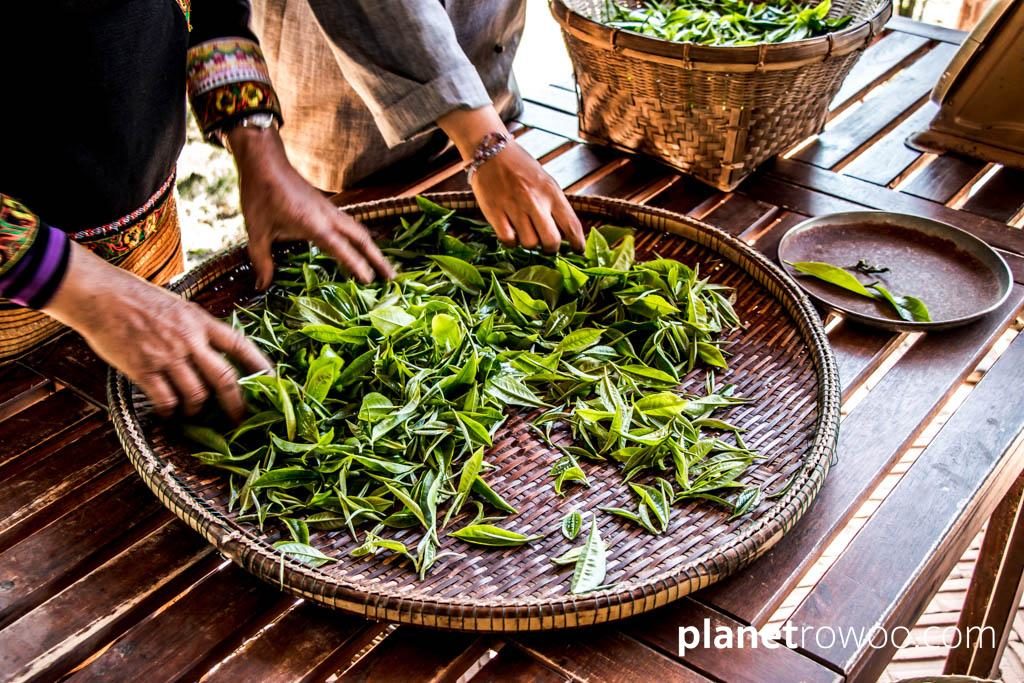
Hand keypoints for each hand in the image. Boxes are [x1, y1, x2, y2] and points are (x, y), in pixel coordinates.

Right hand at [44, 244, 271, 419]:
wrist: (101, 295)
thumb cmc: (137, 297)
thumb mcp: (178, 305)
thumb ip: (197, 327)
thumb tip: (214, 348)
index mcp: (201, 321)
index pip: (241, 345)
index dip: (260, 365)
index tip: (274, 382)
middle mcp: (190, 340)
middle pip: (225, 379)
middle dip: (237, 404)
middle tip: (240, 418)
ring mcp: (168, 356)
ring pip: (197, 395)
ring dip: (199, 409)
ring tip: (194, 412)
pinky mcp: (144, 370)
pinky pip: (166, 400)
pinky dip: (171, 411)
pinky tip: (169, 412)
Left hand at [228, 127, 394, 288]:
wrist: (264, 161)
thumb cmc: (260, 194)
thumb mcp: (256, 231)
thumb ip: (262, 261)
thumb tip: (261, 287)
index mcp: (314, 224)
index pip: (342, 249)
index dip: (357, 266)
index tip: (370, 281)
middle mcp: (328, 216)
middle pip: (362, 238)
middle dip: (378, 258)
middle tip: (392, 277)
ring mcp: (330, 209)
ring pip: (359, 230)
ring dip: (372, 247)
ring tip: (382, 265)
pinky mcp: (326, 206)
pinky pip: (350, 224)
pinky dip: (360, 238)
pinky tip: (359, 246)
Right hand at [471, 142, 584, 251]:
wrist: (491, 151)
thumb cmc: (521, 167)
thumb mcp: (545, 181)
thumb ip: (555, 204)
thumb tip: (566, 231)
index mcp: (551, 192)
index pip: (571, 224)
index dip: (578, 242)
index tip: (578, 250)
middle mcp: (535, 201)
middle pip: (551, 241)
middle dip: (551, 248)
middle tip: (547, 246)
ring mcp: (514, 207)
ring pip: (529, 243)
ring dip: (529, 243)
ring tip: (526, 232)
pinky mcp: (494, 212)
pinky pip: (508, 240)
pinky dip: (511, 241)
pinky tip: (511, 232)